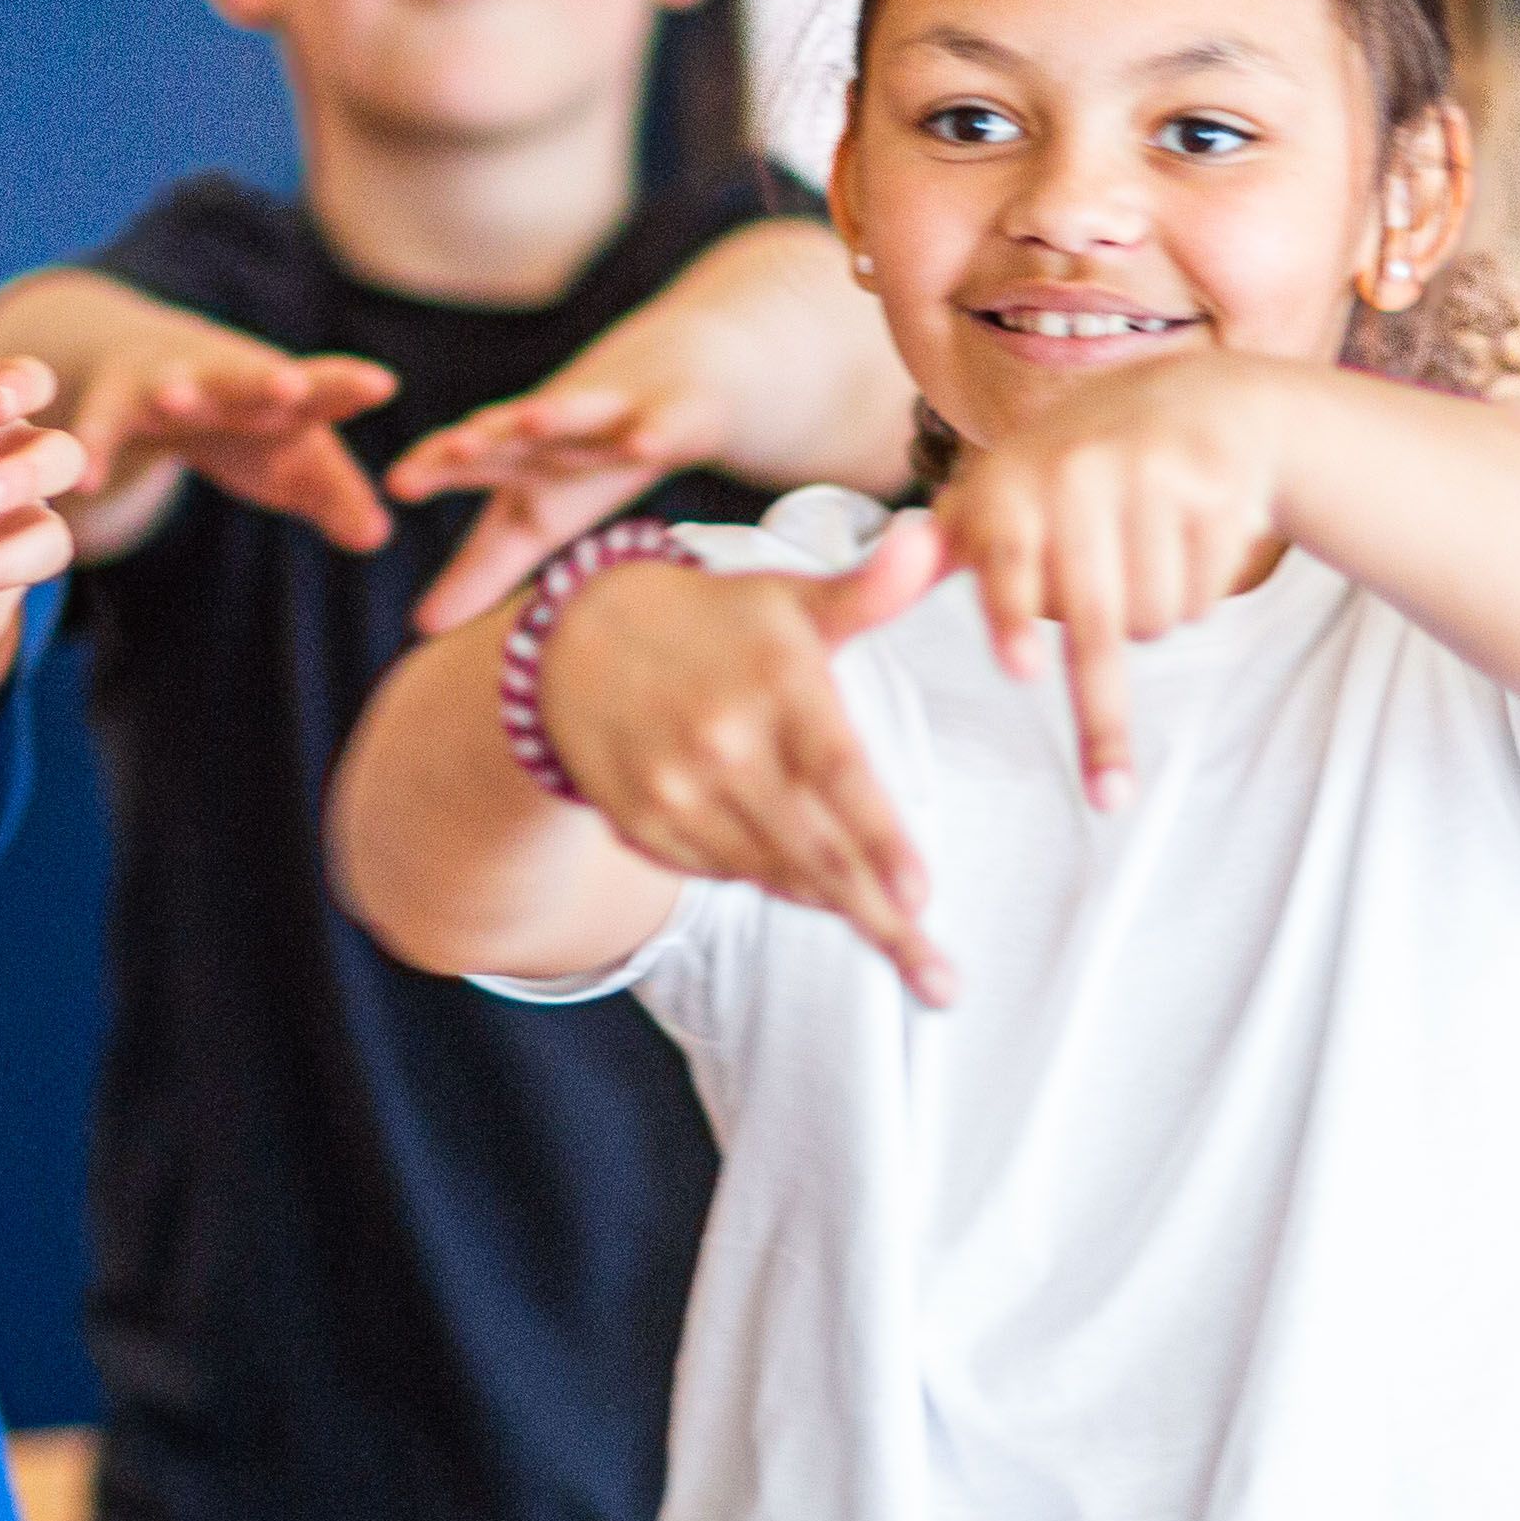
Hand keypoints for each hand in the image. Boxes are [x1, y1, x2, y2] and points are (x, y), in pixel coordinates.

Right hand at [101, 321, 397, 552]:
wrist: (155, 363)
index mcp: (284, 395)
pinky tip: (85, 483)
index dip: (349, 387)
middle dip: (268, 383)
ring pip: (173, 387)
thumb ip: (335, 495)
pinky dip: (95, 449)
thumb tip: (377, 535)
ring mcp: (169, 382)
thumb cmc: (247, 425)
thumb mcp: (291, 459)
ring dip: (176, 394)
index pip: (324, 390)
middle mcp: (230, 380)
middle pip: (252, 381)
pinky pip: (102, 428)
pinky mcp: (114, 400)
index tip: (381, 384)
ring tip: (175, 400)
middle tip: (291, 387)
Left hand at [395, 300, 744, 632]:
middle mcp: (557, 432)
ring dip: (555, 418)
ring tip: (530, 421)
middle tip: (451, 450)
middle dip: (482, 441)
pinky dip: (655, 435)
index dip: (432, 468)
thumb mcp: (535, 522)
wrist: (679, 386)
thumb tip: (420, 627)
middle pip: (511, 435)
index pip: (465, 461)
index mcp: (518, 458)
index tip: (396, 482)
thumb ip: (479, 571)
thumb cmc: (589, 465)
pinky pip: (666, 427)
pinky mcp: (675, 418)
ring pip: (581, 416)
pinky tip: (644, 446)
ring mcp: (616, 419)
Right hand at [535, 520, 960, 998]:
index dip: (878, 839)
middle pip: (814, 850)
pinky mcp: (645, 824)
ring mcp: (677, 790)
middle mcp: (721, 742)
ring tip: (908, 953)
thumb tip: (935, 538)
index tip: (922, 895)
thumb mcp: (792, 596)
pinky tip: (822, 897)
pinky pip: (724, 874)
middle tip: (941, 982)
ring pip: (773, 872)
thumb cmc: (717, 621)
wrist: (578, 642)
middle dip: (882, 923)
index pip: (836, 774)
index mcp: (774, 682)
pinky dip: (776, 887)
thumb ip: (871, 588)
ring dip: (839, 914)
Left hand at [941, 354, 1295, 810]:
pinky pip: (1203, 596)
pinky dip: (1195, 594)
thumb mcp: (998, 495)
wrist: (1188, 400)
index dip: (1014, 614)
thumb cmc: (1070, 471)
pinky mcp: (1217, 486)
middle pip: (1095, 623)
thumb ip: (941, 550)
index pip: (1008, 561)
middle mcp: (1076, 471)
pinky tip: (1186, 545)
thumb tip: (872, 583)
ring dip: (1151, 619)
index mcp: (1010, 483)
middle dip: (1102, 721)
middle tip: (1108, 797)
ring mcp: (1152, 474)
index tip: (1023, 671)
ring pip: (1153, 619)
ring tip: (1140, 563)